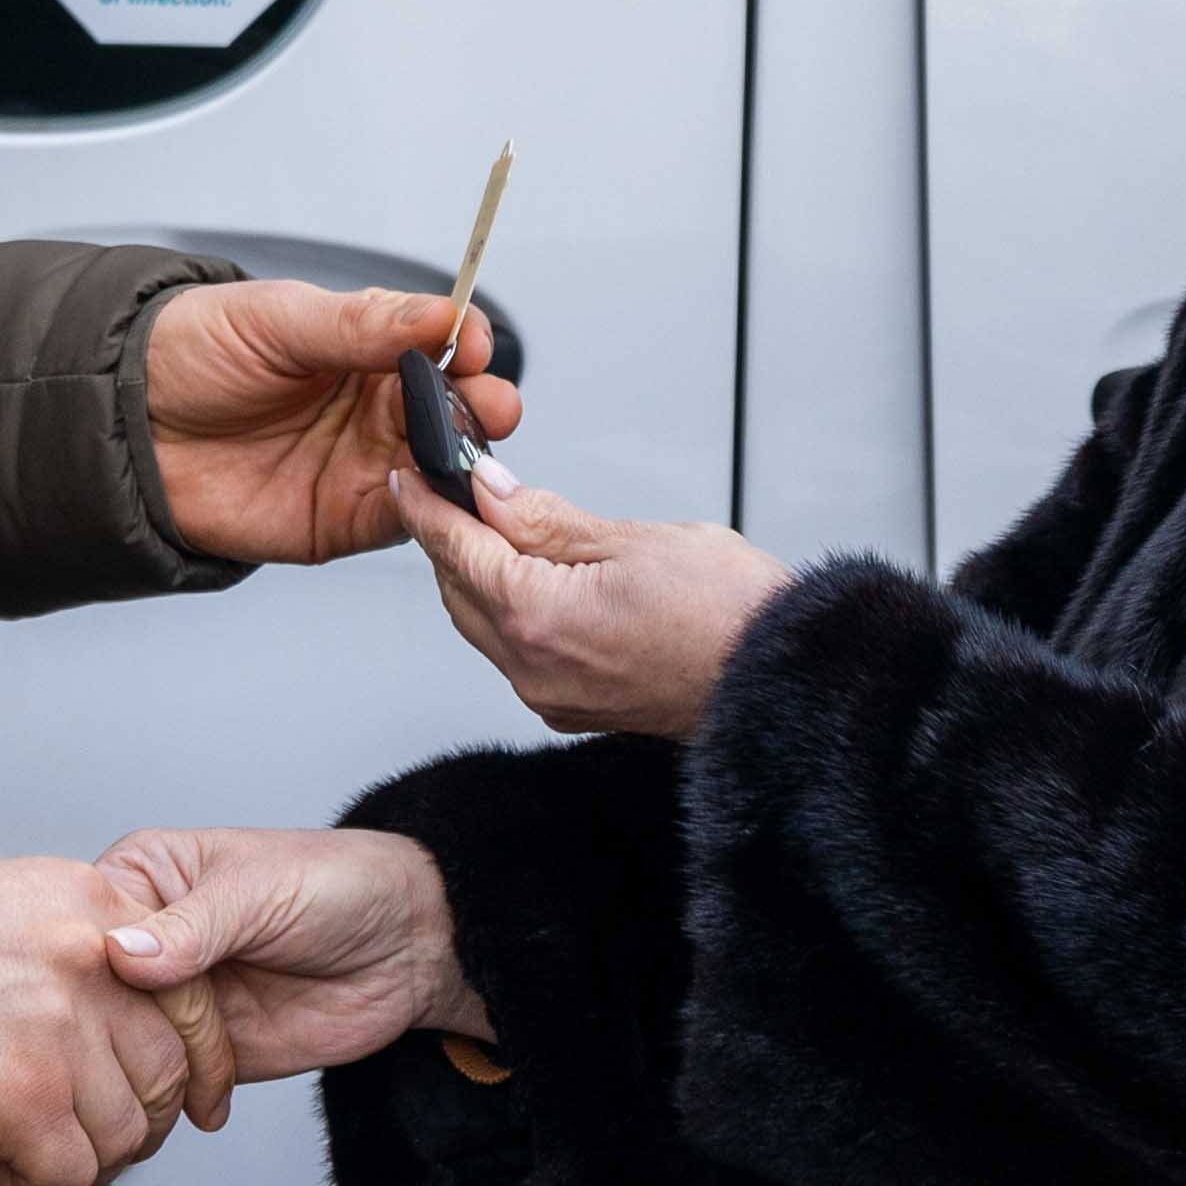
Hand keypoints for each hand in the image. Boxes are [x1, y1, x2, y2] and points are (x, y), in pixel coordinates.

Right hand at [0, 856, 234, 1185]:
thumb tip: (124, 994)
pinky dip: (33, 1180)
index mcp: (96, 907)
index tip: (197, 1094)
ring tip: (24, 1139)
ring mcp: (62, 1033)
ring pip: (122, 1133)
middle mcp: (92, 965)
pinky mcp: (26, 1098)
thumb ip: (74, 946)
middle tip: (92, 1132)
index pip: (191, 994)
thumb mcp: (11, 902)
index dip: (202, 1060)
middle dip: (138, 1121)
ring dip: (79, 1154)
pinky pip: (68, 1172)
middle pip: (165, 1074)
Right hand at [93, 825, 485, 1080]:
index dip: (86, 965)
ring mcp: (174, 999)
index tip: (106, 994)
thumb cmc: (340, 886)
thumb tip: (121, 952)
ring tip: (182, 1072)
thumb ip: (191, 925)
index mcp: (145, 877)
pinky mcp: (203, 1050)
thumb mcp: (258, 891)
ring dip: (145, 1071)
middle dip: (118, 1028)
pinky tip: (192, 1098)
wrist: (412, 946)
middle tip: (153, 1040)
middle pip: (95, 996)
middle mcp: (150, 940)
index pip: (82, 924)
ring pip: (125, 1046)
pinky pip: (166, 1084)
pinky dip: (174, 1100)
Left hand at [143, 278, 519, 567]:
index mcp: (364, 347)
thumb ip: (361, 324)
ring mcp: (361, 463)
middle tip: (489, 402)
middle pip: (455, 408)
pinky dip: (429, 509)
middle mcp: (372, 406)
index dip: (467, 342)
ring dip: (466, 458)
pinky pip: (404, 520)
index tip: (473, 342)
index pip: (441, 342)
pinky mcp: (341, 520)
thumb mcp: (278, 320)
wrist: (123, 424)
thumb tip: (438, 313)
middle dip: (483, 404)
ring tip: (470, 446)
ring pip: (441, 465)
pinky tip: (429, 488)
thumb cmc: (190, 355)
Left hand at [398, 473, 792, 739]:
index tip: (409, 478)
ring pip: (483, 625)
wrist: (776, 682)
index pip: (455, 550)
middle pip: (458, 592)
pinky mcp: (573, 708)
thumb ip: (547, 519)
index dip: (427, 506)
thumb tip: (494, 493)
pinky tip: (533, 582)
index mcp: (537, 617)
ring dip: (479, 578)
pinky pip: (515, 654)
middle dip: (450, 539)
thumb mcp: (632, 539)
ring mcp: (550, 694)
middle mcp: (532, 667)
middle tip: (456, 491)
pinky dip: (509, 612)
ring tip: (497, 529)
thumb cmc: (727, 614)